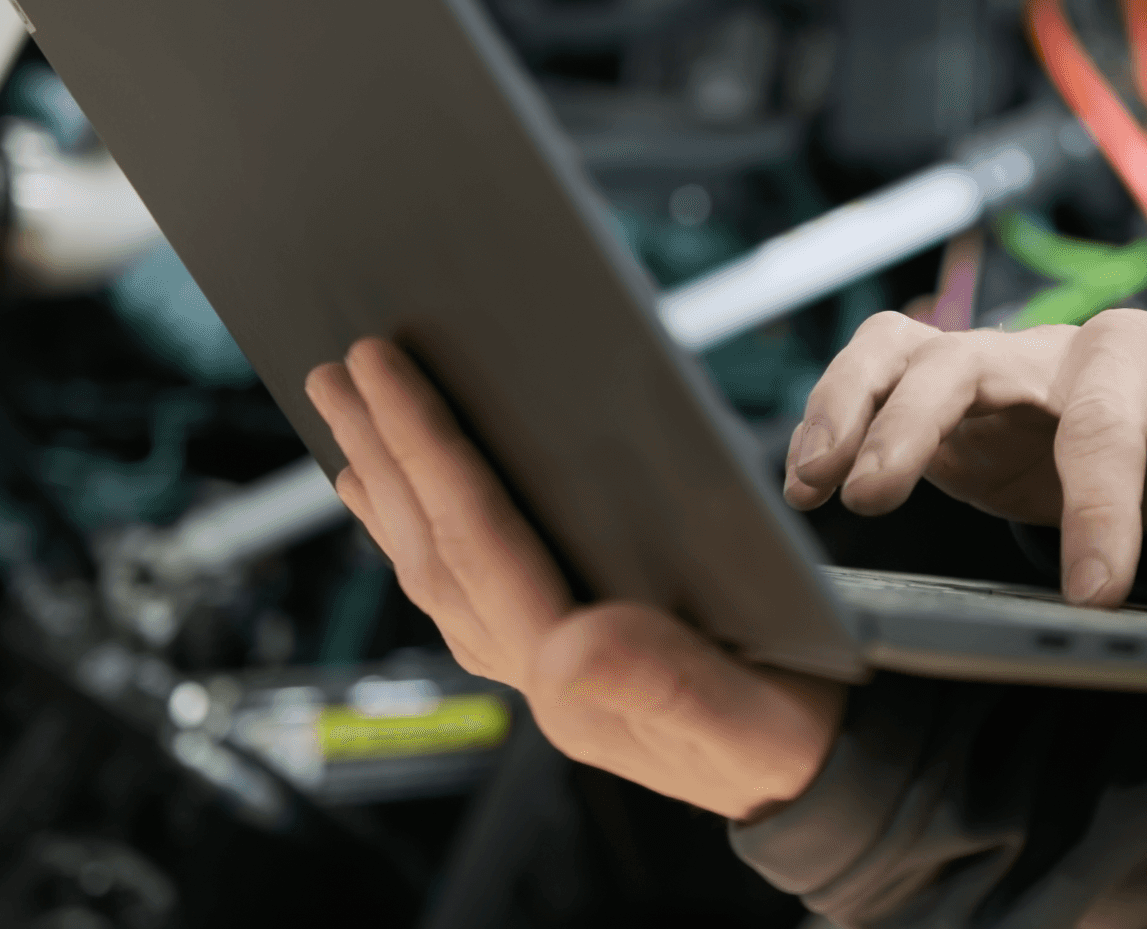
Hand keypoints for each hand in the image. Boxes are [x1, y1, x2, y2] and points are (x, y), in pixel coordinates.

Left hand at [307, 338, 842, 820]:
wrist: (808, 778)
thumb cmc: (786, 738)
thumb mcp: (745, 716)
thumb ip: (666, 683)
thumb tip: (568, 642)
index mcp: (571, 678)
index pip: (478, 543)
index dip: (425, 450)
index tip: (384, 370)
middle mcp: (534, 673)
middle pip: (434, 548)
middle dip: (383, 451)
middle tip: (338, 369)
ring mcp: (534, 666)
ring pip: (433, 566)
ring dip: (385, 482)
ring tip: (344, 411)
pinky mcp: (552, 652)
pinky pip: (458, 582)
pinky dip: (415, 525)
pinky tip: (396, 493)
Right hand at [785, 310, 1146, 606]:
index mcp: (1143, 355)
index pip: (1109, 414)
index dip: (1098, 500)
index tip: (1093, 591)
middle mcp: (1053, 349)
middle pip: (972, 358)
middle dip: (921, 424)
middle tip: (879, 501)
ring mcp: (992, 367)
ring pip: (904, 354)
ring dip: (854, 410)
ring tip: (823, 485)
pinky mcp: (948, 400)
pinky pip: (874, 374)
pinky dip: (832, 413)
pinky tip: (810, 481)